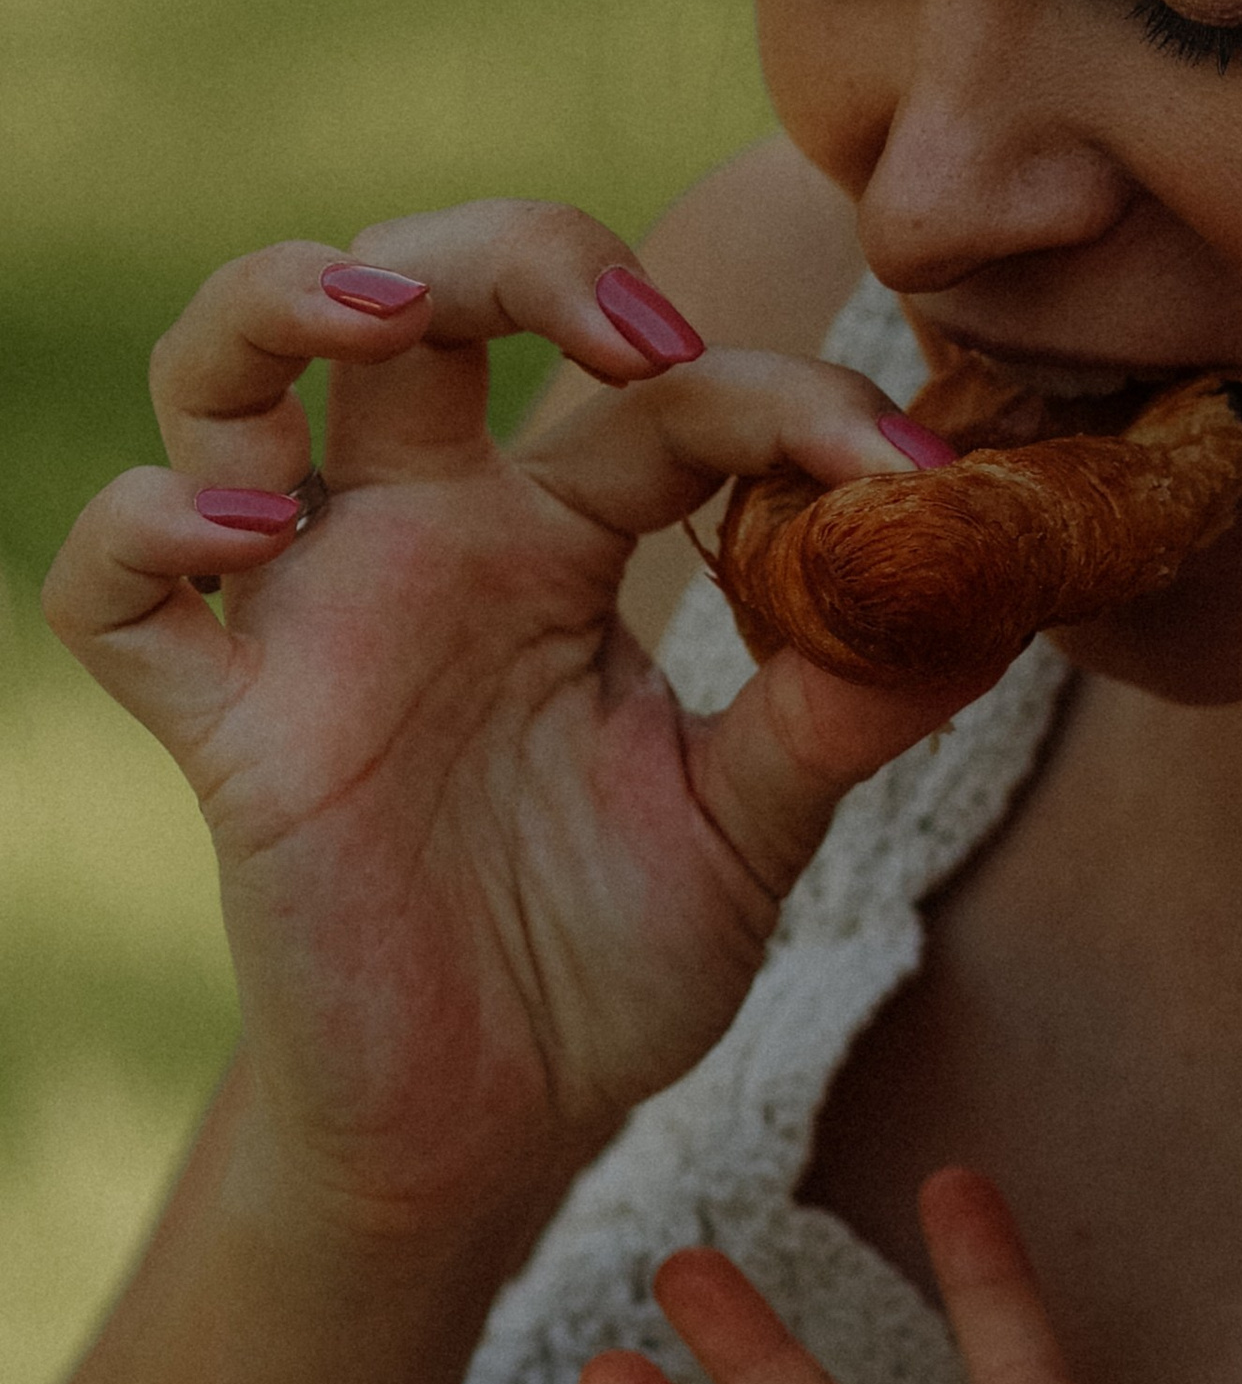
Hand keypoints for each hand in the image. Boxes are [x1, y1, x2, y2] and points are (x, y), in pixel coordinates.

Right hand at [43, 209, 976, 1235]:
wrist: (498, 1133)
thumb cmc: (606, 963)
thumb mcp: (752, 828)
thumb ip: (838, 712)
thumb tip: (980, 600)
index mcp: (559, 538)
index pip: (656, 398)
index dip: (780, 402)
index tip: (907, 470)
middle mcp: (423, 539)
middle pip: (412, 291)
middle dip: (506, 251)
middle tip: (636, 328)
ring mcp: (310, 618)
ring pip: (223, 376)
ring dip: (280, 302)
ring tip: (382, 315)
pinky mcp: (227, 730)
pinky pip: (117, 599)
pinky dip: (147, 528)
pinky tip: (245, 531)